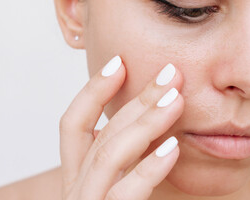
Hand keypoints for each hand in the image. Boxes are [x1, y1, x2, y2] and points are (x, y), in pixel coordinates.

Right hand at [59, 56, 183, 199]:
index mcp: (80, 174)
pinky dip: (149, 168)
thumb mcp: (125, 179)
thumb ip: (134, 154)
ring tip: (175, 99)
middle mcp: (78, 187)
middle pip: (101, 134)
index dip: (93, 91)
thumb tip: (159, 114)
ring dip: (145, 123)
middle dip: (137, 100)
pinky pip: (124, 193)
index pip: (74, 125)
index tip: (120, 62)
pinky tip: (174, 147)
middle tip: (170, 74)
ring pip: (108, 155)